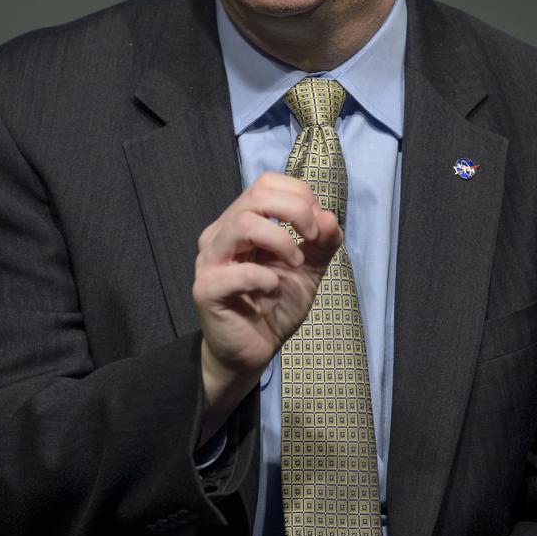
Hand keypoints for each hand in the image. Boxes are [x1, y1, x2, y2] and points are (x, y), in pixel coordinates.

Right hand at [193, 171, 341, 435]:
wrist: (252, 352)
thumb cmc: (274, 307)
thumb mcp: (308, 269)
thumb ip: (321, 243)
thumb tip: (329, 216)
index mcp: (240, 222)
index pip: (265, 183)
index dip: (298, 194)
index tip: (317, 224)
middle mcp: (220, 234)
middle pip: (256, 196)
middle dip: (295, 211)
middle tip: (312, 238)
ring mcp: (210, 261)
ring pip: (244, 224)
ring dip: (281, 240)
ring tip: (295, 263)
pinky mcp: (207, 290)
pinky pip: (238, 272)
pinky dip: (265, 278)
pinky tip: (273, 289)